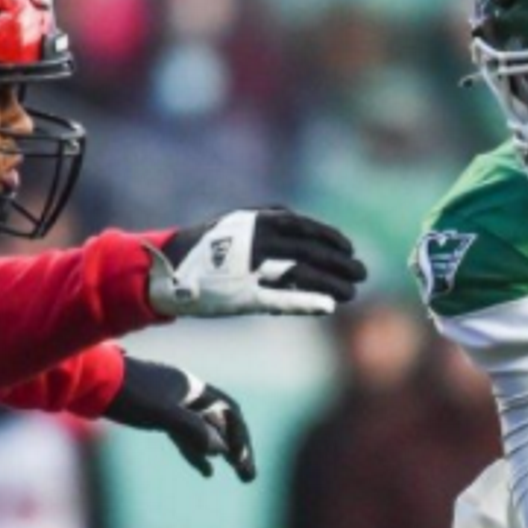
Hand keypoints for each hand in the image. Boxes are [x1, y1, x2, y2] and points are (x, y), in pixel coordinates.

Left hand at [106, 357, 256, 481]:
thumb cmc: (127, 394)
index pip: (230, 412)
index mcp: (194, 388)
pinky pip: (186, 436)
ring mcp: (173, 406)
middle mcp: (188, 395)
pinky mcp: (157, 416)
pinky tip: (207, 471)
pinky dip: (198, 453)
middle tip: (249, 476)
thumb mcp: (162, 414)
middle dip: (237, 449)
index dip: (240, 437)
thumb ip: (193, 430)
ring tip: (237, 474)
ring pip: (204, 431)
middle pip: (221, 423)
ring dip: (221, 453)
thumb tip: (222, 449)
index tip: (242, 461)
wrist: (90, 382)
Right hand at [145, 209, 364, 318]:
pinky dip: (306, 302)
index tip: (350, 248)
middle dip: (339, 262)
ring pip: (301, 273)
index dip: (330, 238)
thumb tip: (301, 227)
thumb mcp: (236, 225)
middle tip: (362, 272)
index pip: (304, 227)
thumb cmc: (204, 250)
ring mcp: (248, 269)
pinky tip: (328, 306)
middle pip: (309, 250)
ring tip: (351, 292)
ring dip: (330, 282)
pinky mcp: (241, 296)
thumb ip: (267, 225)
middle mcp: (254, 240)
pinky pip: (281, 299)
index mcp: (254, 221)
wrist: (164, 270)